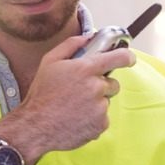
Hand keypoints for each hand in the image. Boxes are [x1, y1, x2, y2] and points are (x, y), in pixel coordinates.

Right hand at [0, 34, 134, 162]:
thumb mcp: (50, 61)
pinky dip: (93, 119)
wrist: (35, 126)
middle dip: (101, 85)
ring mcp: (100, 107)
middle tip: (81, 91)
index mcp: (85, 69)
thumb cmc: (41, 94)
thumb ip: (71, 45)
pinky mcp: (100, 124)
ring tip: (75, 107)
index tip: (128, 58)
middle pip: (112, 83)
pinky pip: (103, 118)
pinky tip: (77, 118)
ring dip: (96, 103)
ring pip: (106, 101)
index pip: (119, 57)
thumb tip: (88, 38)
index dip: (127, 56)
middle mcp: (96, 87)